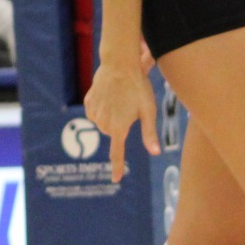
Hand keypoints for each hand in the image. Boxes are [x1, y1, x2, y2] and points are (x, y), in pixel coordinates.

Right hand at [82, 58, 157, 183]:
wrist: (119, 64)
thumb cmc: (138, 87)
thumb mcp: (148, 110)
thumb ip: (149, 133)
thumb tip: (156, 152)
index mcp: (119, 128)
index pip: (117, 153)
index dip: (117, 167)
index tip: (115, 179)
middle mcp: (103, 124)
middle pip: (114, 132)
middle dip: (121, 123)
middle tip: (130, 105)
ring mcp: (94, 114)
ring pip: (104, 123)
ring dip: (112, 115)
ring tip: (121, 97)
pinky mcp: (88, 104)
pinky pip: (96, 112)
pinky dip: (103, 107)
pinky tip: (110, 95)